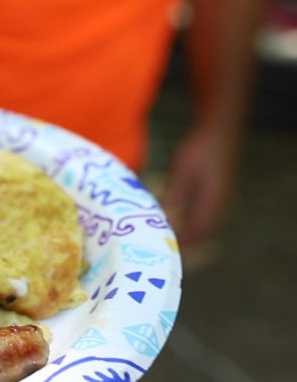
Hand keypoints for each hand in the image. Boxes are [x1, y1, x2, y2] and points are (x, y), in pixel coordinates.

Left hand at [161, 125, 237, 246]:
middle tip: (161, 248)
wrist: (219, 133)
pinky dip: (191, 222)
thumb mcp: (182, 170)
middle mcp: (219, 205)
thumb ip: (176, 192)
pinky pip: (204, 216)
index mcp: (212, 201)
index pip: (197, 231)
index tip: (163, 249)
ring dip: (188, 233)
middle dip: (183, 241)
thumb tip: (166, 214)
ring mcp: (219, 200)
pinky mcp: (216, 195)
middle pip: (201, 232)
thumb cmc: (200, 149)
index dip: (181, 242)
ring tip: (166, 238)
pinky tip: (176, 221)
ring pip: (204, 225)